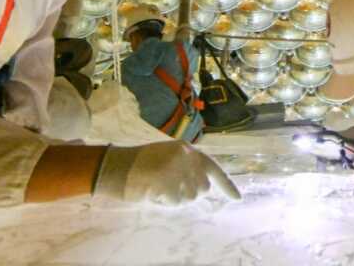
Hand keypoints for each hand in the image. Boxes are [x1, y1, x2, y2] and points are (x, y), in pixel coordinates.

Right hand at [95, 141, 240, 205]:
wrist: (116, 166)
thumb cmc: (139, 164)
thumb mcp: (166, 156)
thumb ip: (186, 167)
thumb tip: (204, 186)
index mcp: (186, 149)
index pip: (213, 168)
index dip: (227, 185)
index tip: (238, 198)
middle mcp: (186, 157)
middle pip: (202, 188)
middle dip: (189, 192)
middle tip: (167, 187)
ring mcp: (177, 170)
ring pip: (189, 197)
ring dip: (175, 198)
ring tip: (157, 186)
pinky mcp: (168, 182)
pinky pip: (175, 203)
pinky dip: (164, 202)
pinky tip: (152, 191)